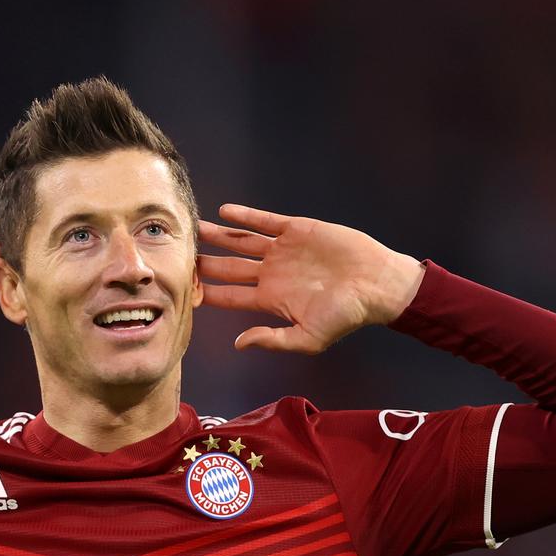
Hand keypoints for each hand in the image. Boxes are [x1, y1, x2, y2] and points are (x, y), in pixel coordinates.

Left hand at [199, 203, 424, 353]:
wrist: (378, 285)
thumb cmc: (347, 316)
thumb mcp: (308, 338)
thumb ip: (272, 339)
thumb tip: (238, 343)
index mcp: (271, 299)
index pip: (230, 296)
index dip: (206, 292)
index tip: (182, 289)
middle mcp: (272, 273)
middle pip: (228, 267)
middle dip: (204, 263)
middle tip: (178, 256)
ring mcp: (283, 250)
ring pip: (241, 241)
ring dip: (218, 235)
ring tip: (194, 228)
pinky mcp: (297, 229)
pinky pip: (265, 221)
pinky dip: (245, 216)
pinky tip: (224, 211)